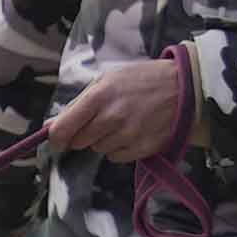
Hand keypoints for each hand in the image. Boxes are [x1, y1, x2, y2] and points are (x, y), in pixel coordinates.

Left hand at [47, 53, 193, 159]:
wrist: (184, 87)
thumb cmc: (142, 80)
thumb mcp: (108, 80)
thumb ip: (79, 103)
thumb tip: (52, 126)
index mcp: (99, 97)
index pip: (64, 128)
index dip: (56, 138)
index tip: (58, 140)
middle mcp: (111, 118)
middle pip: (79, 142)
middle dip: (84, 134)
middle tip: (101, 120)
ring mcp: (128, 136)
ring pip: (98, 149)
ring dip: (104, 139)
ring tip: (122, 122)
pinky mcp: (142, 149)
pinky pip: (116, 157)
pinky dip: (119, 148)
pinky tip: (132, 132)